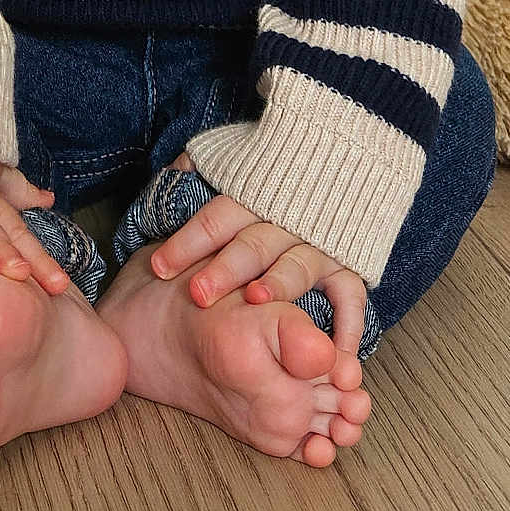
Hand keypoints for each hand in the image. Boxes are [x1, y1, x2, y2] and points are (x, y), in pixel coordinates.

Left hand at [149, 156, 366, 356]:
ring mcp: (319, 243)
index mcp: (251, 194)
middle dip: (225, 269)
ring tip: (255, 302)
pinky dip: (345, 325)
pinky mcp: (347, 263)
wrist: (338, 159)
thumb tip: (174, 169)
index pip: (215, 219)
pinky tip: (330, 352)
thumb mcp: (232, 158)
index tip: (159, 268)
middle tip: (199, 293)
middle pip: (252, 245)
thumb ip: (201, 166)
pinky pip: (350, 296)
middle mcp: (285, 220)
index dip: (186, 243)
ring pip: (297, 266)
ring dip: (276, 284)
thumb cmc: (269, 173)